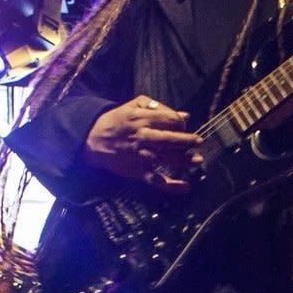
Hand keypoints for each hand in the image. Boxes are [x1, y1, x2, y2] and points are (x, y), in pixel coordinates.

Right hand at [82, 95, 202, 193]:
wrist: (94, 139)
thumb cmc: (117, 120)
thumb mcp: (134, 106)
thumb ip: (159, 108)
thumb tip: (185, 115)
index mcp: (142, 119)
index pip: (170, 120)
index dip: (181, 122)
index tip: (184, 125)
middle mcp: (143, 137)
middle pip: (171, 139)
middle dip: (187, 140)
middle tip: (199, 141)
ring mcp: (141, 156)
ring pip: (167, 159)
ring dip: (185, 161)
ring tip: (198, 160)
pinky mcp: (138, 172)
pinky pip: (157, 180)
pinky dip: (172, 186)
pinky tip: (185, 187)